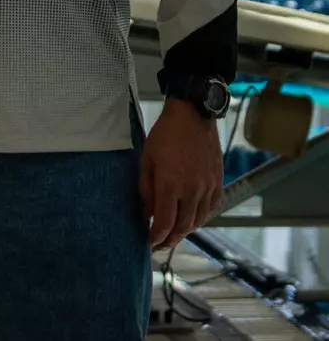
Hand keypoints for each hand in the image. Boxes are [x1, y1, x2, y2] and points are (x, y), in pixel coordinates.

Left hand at [141, 99, 222, 249]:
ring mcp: (207, 188)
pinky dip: (199, 219)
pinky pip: (210, 210)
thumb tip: (146, 214)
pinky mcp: (218, 183)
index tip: (149, 243)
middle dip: (170, 240)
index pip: (164, 223)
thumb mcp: (146, 160)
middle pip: (183, 227)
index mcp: (170, 185)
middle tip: (160, 245)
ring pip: (198, 221)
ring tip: (173, 235)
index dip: (156, 237)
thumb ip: (145, 190)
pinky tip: (190, 220)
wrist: (193, 117)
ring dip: (185, 232)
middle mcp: (192, 191)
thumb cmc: (164, 136)